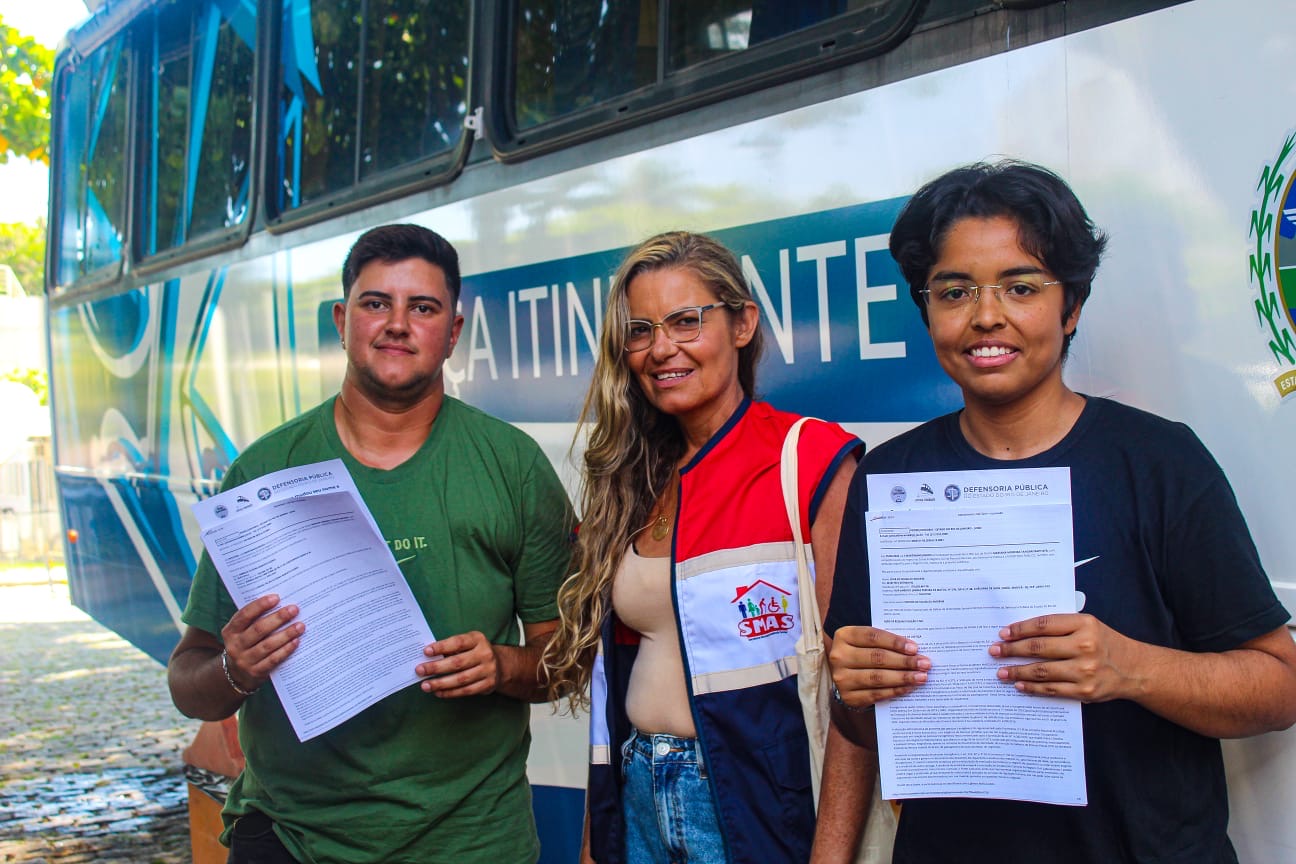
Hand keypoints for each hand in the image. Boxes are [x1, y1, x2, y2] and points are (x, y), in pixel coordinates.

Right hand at [220, 594, 302, 691]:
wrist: (238, 673)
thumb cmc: (247, 642)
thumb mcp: (243, 631)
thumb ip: (256, 618)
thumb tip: (282, 603)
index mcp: (230, 631)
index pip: (244, 615)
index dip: (260, 606)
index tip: (276, 597)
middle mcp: (235, 646)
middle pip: (258, 630)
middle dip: (278, 618)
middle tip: (294, 609)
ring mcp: (245, 660)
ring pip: (267, 645)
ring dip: (286, 634)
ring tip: (300, 626)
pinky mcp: (256, 672)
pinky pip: (273, 660)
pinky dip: (285, 650)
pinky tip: (296, 641)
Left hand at [417, 631, 499, 697]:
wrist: (501, 665)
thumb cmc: (475, 652)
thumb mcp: (468, 643)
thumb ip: (451, 648)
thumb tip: (427, 657)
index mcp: (478, 639)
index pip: (458, 642)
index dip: (442, 647)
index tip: (425, 651)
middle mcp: (485, 654)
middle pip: (458, 663)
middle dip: (436, 667)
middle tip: (420, 670)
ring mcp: (488, 670)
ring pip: (461, 679)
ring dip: (441, 683)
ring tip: (425, 685)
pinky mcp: (488, 684)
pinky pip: (466, 691)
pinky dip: (450, 693)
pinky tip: (438, 692)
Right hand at [829, 625, 929, 708]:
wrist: (843, 675)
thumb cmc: (862, 653)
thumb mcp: (866, 642)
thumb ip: (885, 642)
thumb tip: (914, 650)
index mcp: (844, 636)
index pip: (872, 636)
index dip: (895, 642)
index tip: (915, 648)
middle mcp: (839, 656)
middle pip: (877, 657)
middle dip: (904, 661)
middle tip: (924, 664)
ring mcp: (842, 678)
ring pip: (877, 677)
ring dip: (903, 677)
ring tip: (921, 677)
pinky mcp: (848, 697)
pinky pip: (876, 694)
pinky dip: (895, 691)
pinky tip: (909, 688)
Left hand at [991, 613, 1140, 702]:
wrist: (1135, 669)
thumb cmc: (1104, 643)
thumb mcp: (1087, 625)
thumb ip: (1059, 627)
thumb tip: (1020, 633)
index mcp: (1084, 624)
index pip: (1043, 625)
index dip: (1020, 629)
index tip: (1003, 633)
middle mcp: (1084, 646)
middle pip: (1039, 647)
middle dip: (1012, 650)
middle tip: (994, 651)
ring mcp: (1085, 670)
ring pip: (1042, 670)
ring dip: (1017, 671)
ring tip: (1001, 671)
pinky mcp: (1085, 691)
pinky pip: (1052, 689)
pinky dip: (1032, 688)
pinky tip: (1019, 685)